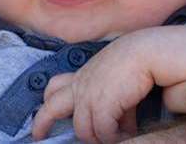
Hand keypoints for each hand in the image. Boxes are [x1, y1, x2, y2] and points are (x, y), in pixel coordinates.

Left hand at [32, 35, 146, 142]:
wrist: (147, 51)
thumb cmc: (136, 61)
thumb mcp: (116, 80)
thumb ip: (111, 100)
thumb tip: (119, 125)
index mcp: (83, 76)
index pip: (55, 88)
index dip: (46, 105)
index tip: (40, 122)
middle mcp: (81, 84)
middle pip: (52, 107)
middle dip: (42, 123)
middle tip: (39, 136)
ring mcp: (89, 95)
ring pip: (82, 130)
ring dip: (98, 138)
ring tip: (115, 138)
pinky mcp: (101, 105)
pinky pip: (103, 132)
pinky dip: (114, 137)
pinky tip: (127, 133)